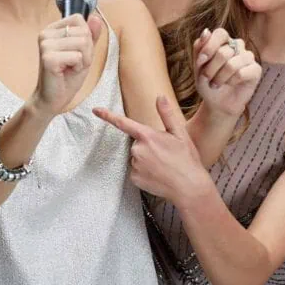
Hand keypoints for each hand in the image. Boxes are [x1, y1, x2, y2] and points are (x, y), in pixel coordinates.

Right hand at [28, 14, 102, 116]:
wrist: (53, 98)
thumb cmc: (67, 75)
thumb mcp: (84, 52)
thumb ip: (90, 35)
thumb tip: (96, 18)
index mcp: (52, 29)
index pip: (79, 19)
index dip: (85, 37)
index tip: (75, 52)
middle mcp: (45, 34)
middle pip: (83, 32)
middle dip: (87, 51)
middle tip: (73, 63)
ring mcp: (46, 45)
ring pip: (83, 43)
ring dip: (84, 59)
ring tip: (70, 67)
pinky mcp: (49, 58)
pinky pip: (78, 56)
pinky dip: (78, 67)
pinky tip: (67, 72)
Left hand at [94, 96, 213, 205]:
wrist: (189, 187)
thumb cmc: (186, 159)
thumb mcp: (180, 134)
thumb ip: (167, 114)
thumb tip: (160, 97)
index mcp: (147, 136)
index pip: (123, 123)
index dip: (108, 115)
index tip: (95, 110)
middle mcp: (137, 150)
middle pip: (136, 143)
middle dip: (147, 146)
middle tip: (165, 153)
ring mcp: (134, 165)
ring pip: (136, 157)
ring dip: (146, 159)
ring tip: (163, 165)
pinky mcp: (134, 178)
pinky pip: (136, 170)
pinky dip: (144, 171)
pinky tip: (158, 174)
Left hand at [194, 28, 261, 117]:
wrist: (218, 102)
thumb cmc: (207, 82)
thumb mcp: (198, 66)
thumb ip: (199, 48)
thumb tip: (206, 31)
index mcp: (223, 41)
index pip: (220, 33)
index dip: (209, 46)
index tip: (201, 61)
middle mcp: (237, 46)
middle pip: (223, 52)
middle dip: (211, 69)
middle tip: (207, 78)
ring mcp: (248, 57)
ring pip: (232, 64)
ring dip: (219, 77)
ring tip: (216, 84)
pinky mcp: (256, 69)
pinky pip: (241, 73)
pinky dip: (231, 81)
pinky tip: (230, 84)